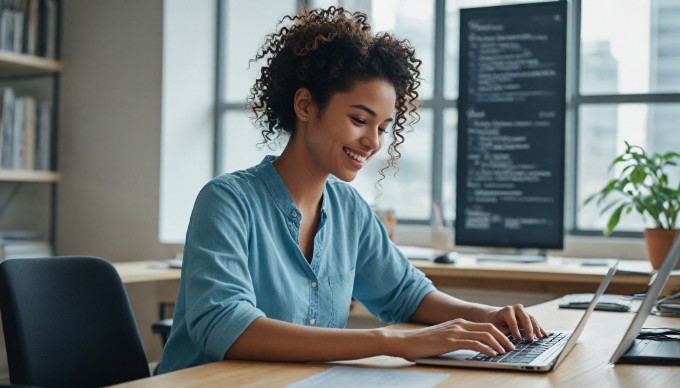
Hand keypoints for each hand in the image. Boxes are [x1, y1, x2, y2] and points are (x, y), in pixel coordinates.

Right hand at [389, 318, 515, 359]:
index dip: (499, 333)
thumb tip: (472, 347)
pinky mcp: (450, 341)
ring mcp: (455, 331)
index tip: (507, 342)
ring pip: (484, 334)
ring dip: (498, 343)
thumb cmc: (422, 343)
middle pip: (489, 327)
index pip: (485, 325)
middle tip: (512, 347)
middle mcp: (459, 324)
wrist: (405, 341)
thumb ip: (457, 339)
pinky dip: (487, 348)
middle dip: (504, 337)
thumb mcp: (443, 338)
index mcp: (458, 323)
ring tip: (506, 351)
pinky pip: (474, 343)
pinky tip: (492, 354)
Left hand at [485, 304, 547, 341]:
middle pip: (525, 317)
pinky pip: (535, 322)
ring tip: (541, 338)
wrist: (494, 316)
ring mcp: (523, 312)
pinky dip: (540, 328)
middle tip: (530, 339)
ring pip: (532, 319)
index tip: (518, 339)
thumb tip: (507, 344)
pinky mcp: (527, 317)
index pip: (512, 319)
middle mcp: (516, 309)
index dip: (515, 329)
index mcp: (506, 311)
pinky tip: (545, 335)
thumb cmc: (494, 323)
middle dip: (529, 329)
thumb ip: (501, 334)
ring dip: (537, 329)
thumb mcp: (495, 328)